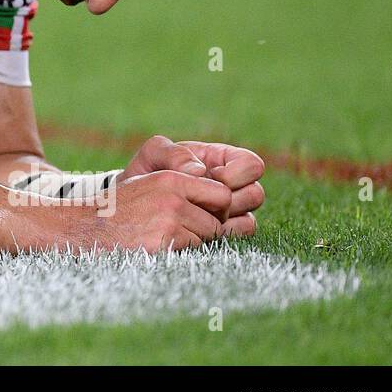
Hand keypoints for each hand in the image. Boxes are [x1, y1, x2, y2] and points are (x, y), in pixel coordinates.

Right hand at [91, 170, 254, 252]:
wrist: (85, 227)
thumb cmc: (121, 208)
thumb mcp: (149, 184)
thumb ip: (185, 187)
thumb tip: (229, 201)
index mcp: (170, 178)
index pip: (222, 194)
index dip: (217, 208)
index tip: (203, 213)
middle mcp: (172, 198)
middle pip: (218, 221)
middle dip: (206, 228)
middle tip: (179, 229)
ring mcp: (168, 221)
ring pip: (208, 238)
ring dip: (193, 241)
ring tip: (164, 236)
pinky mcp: (163, 244)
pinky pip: (192, 252)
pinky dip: (181, 252)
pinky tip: (159, 246)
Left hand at [120, 135, 265, 221]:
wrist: (135, 205)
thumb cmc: (147, 174)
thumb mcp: (153, 155)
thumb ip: (174, 153)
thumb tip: (200, 171)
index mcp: (223, 161)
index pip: (252, 165)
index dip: (237, 172)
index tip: (213, 176)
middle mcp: (233, 188)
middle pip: (255, 195)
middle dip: (228, 199)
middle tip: (199, 201)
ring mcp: (231, 213)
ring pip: (249, 221)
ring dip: (223, 219)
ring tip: (193, 215)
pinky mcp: (223, 234)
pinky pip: (236, 239)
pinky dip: (218, 235)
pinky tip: (194, 230)